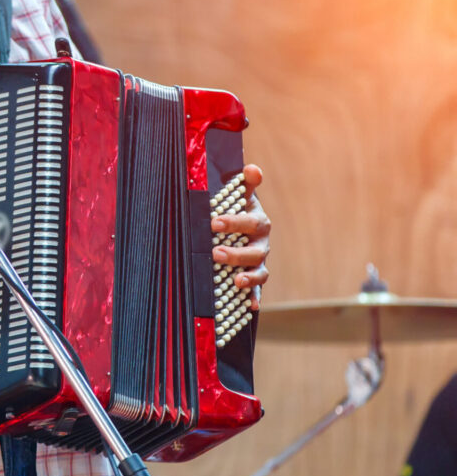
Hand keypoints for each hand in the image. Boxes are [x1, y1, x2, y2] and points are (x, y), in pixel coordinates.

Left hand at [211, 164, 269, 309]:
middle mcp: (262, 243)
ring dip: (248, 277)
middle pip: (254, 251)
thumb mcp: (240, 197)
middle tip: (215, 252)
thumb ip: (244, 185)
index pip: (249, 222)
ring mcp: (259, 262)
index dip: (234, 222)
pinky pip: (258, 290)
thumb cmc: (238, 211)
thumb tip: (251, 169)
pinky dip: (255, 297)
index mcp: (258, 222)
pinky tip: (251, 306)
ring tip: (235, 281)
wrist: (244, 229)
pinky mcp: (255, 278)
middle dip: (236, 253)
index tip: (214, 222)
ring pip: (259, 271)